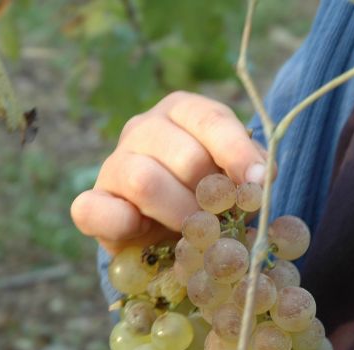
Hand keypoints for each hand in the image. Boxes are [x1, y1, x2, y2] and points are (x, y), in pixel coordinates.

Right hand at [70, 91, 268, 254]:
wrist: (165, 233)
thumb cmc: (206, 196)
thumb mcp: (233, 178)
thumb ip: (248, 173)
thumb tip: (262, 177)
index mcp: (181, 111)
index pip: (210, 119)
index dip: (237, 151)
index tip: (260, 181)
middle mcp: (143, 128)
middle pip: (185, 155)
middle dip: (211, 195)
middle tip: (223, 219)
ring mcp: (114, 164)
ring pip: (145, 181)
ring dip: (180, 214)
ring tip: (195, 233)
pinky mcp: (91, 202)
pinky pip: (93, 209)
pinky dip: (123, 225)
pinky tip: (144, 233)